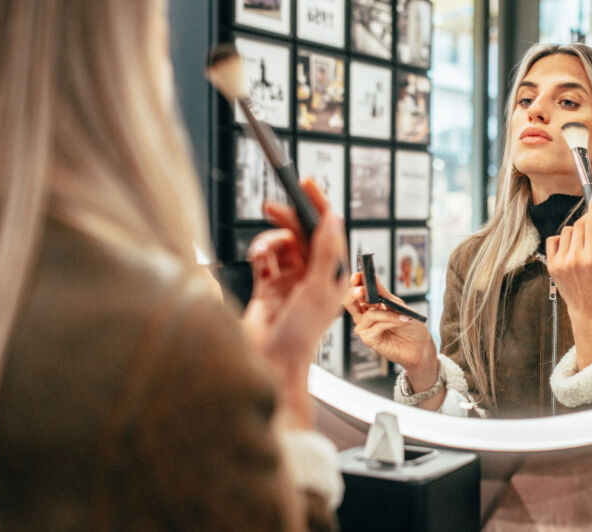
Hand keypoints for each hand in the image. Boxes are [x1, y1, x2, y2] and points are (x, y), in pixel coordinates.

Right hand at [242, 179, 348, 426]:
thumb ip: (326, 252)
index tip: (307, 185)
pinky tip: (257, 259)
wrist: (270, 361)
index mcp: (334, 275)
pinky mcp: (268, 286)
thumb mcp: (318, 289)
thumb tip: (333, 219)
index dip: (319, 207)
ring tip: (264, 251)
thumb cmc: (300, 334)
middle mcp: (314, 275)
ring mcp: (290, 280)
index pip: (329, 232)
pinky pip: (264, 258)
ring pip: (281, 244)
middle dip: (289, 219)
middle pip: (303, 234)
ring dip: (271, 242)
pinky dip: (260, 254)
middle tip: (273, 207)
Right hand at [343, 273, 437, 379]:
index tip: (359, 274)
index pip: (357, 292)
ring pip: (369, 314)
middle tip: (362, 289)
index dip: (355, 282)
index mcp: (369, 306)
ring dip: (389, 313)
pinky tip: (404, 321)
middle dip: (355, 293)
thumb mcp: (398, 305)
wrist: (420, 347)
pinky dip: (392, 321)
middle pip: (349, 302)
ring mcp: (365, 328)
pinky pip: (378, 325)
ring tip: (405, 315)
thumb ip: (383, 293)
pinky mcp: (369, 339)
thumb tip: (372, 278)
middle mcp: (364, 317)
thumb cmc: (410, 326)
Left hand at [546, 193, 591, 368]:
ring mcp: (560, 262)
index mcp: (591, 258)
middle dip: (586, 222)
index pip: (591, 224)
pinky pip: (553, 240)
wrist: (586, 310)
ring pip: (566, 231)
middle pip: (578, 225)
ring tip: (582, 244)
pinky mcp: (552, 266)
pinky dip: (561, 240)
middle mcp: (573, 259)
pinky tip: (569, 247)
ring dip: (574, 232)